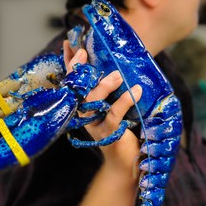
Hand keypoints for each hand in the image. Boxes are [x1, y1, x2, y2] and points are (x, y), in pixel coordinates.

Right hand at [63, 40, 141, 180]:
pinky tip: (136, 90)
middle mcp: (83, 113)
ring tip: (118, 75)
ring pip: (91, 101)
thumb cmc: (120, 129)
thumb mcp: (112, 104)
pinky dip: (125, 101)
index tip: (70, 44)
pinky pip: (113, 114)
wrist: (126, 160)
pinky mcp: (107, 133)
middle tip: (85, 53)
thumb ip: (110, 89)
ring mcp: (94, 124)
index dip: (69, 63)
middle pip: (76, 89)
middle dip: (78, 70)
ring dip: (104, 86)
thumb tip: (116, 64)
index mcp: (83, 104)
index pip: (73, 81)